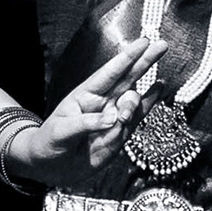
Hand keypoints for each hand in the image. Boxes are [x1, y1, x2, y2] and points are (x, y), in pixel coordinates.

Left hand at [19, 34, 165, 185]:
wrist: (52, 168)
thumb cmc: (50, 142)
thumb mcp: (61, 131)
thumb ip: (87, 124)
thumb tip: (114, 118)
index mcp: (85, 95)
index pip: (108, 73)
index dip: (126, 58)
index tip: (142, 43)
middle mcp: (102, 101)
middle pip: (127, 77)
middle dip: (144, 61)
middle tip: (162, 45)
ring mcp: (114, 116)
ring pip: (133, 99)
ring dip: (134, 103)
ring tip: (124, 116)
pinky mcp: (121, 132)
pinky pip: (139, 115)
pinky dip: (150, 102)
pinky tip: (160, 87)